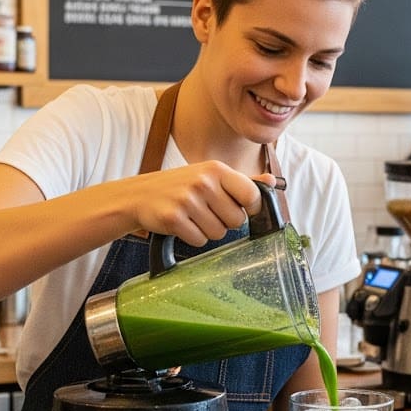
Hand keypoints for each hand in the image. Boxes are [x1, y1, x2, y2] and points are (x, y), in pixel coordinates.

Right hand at [129, 161, 268, 245]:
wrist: (138, 195)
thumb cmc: (180, 186)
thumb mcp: (211, 176)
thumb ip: (243, 181)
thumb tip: (273, 181)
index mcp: (217, 169)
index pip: (252, 195)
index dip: (250, 208)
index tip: (239, 208)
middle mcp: (203, 182)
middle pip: (237, 220)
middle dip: (225, 222)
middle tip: (207, 212)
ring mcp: (187, 200)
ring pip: (219, 234)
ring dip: (207, 230)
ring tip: (193, 217)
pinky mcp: (174, 219)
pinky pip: (199, 240)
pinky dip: (193, 238)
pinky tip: (182, 225)